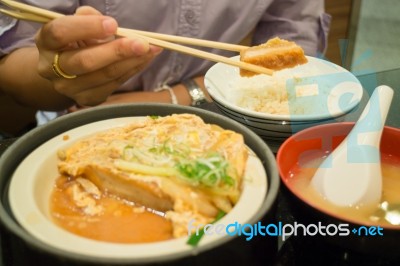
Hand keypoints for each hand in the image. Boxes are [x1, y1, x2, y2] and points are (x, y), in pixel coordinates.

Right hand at [35, 6, 161, 105]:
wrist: (64, 70)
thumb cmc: (74, 41)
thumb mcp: (76, 25)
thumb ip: (88, 19)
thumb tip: (108, 26)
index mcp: (46, 42)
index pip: (60, 33)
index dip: (86, 28)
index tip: (113, 24)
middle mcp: (52, 69)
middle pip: (85, 61)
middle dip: (117, 51)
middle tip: (143, 43)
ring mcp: (69, 88)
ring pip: (105, 76)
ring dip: (133, 61)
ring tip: (153, 49)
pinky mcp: (87, 99)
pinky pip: (115, 84)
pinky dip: (133, 70)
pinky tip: (146, 59)